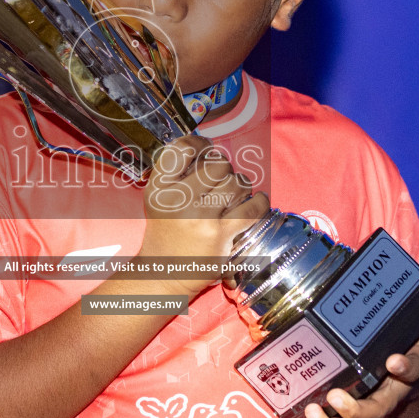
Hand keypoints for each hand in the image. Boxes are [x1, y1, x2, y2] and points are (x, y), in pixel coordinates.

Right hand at [137, 135, 269, 297]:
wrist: (164, 273)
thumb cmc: (167, 232)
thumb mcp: (160, 199)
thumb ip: (179, 174)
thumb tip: (211, 149)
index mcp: (159, 187)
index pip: (182, 148)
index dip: (200, 144)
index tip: (207, 149)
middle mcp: (177, 200)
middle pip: (217, 164)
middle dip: (225, 169)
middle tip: (222, 180)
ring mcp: (199, 217)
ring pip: (237, 183)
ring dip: (241, 186)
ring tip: (236, 195)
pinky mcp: (220, 234)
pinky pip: (252, 208)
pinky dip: (260, 202)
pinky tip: (257, 202)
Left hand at [290, 260, 418, 417]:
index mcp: (412, 366)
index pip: (415, 368)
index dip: (406, 367)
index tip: (393, 361)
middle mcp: (393, 391)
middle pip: (379, 409)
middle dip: (358, 409)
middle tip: (335, 398)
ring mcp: (373, 406)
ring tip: (312, 413)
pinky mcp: (355, 416)